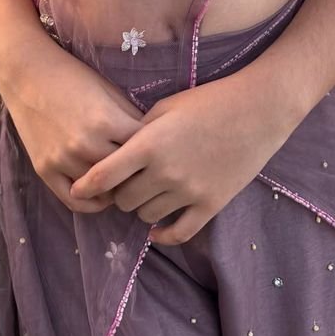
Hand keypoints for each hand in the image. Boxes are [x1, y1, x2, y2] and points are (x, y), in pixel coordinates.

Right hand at [0, 32, 144, 214]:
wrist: (27, 73)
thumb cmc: (72, 76)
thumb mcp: (108, 90)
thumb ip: (129, 117)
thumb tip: (151, 142)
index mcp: (106, 121)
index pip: (143, 150)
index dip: (154, 152)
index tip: (158, 154)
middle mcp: (85, 144)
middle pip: (124, 174)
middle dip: (137, 174)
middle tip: (145, 174)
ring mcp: (63, 160)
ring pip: (101, 190)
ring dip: (115, 188)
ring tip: (124, 183)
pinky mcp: (44, 170)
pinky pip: (74, 200)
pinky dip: (91, 202)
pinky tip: (101, 194)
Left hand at [69, 69, 292, 244]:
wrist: (258, 110)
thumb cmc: (209, 100)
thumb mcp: (167, 106)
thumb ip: (139, 131)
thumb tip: (119, 152)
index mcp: (150, 144)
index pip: (104, 174)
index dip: (85, 185)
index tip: (76, 190)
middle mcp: (165, 172)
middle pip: (124, 200)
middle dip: (119, 193)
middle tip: (124, 184)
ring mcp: (189, 192)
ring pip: (147, 216)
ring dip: (142, 208)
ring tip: (147, 194)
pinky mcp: (211, 205)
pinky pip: (179, 233)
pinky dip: (164, 235)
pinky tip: (157, 230)